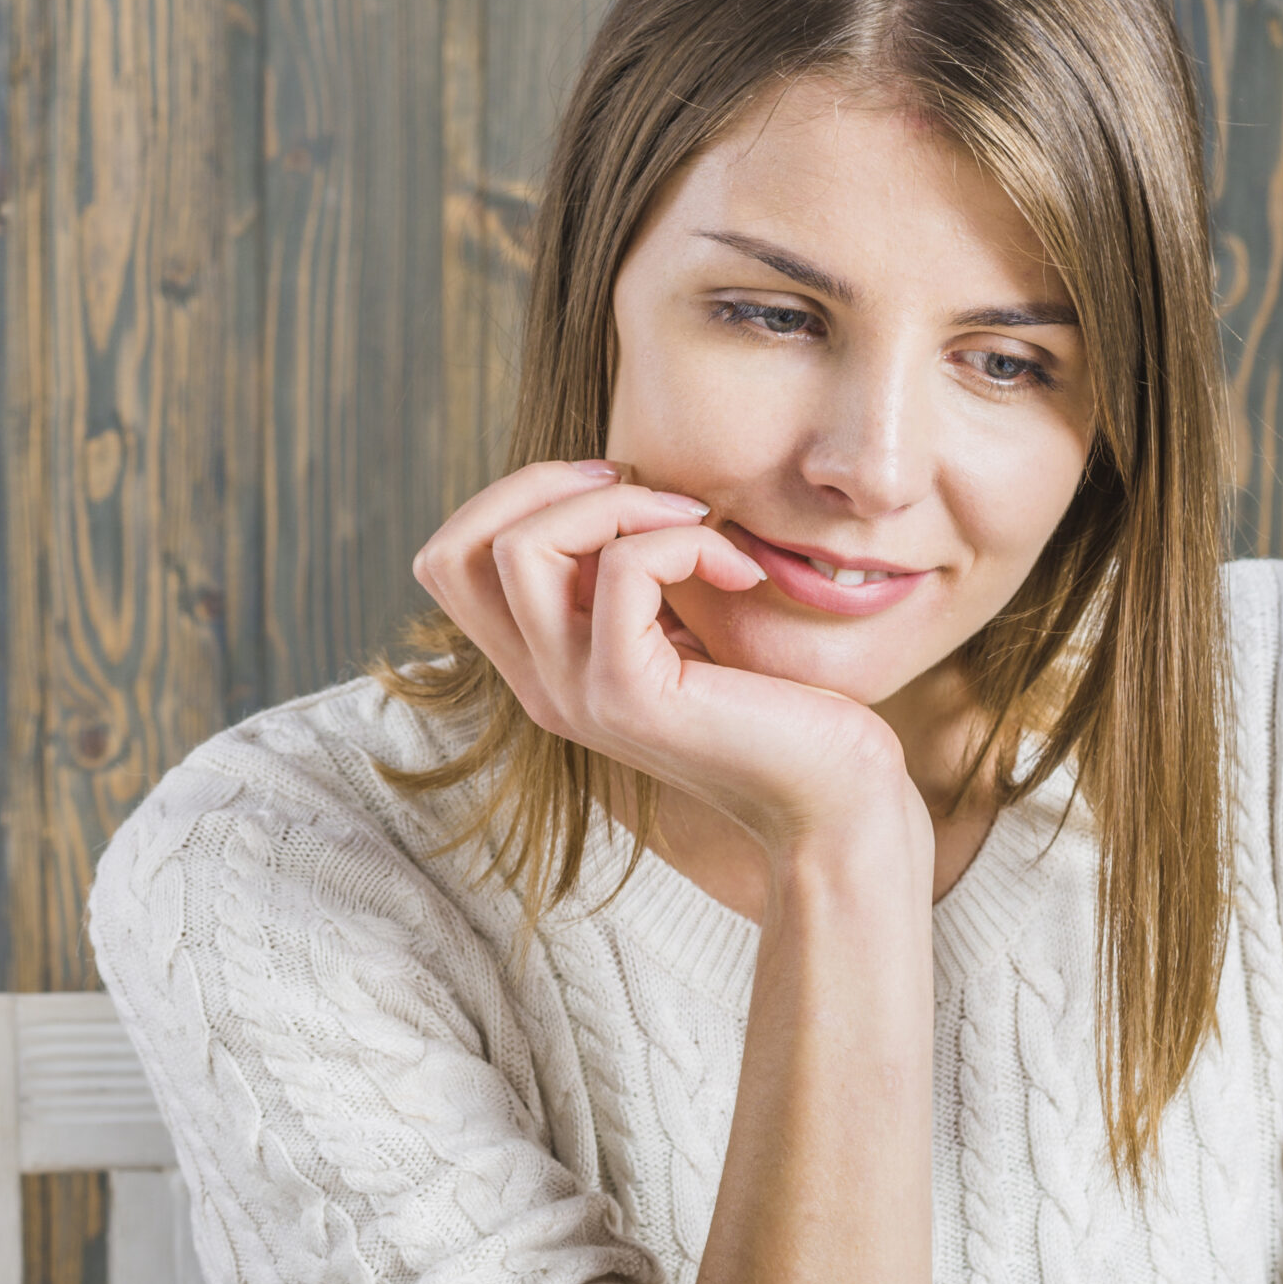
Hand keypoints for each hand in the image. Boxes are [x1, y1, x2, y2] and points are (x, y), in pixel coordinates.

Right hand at [414, 461, 926, 861]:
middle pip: (457, 549)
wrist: (831, 800)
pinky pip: (624, 569)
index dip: (515, 498)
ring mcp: (575, 695)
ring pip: (523, 546)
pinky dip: (685, 540)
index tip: (615, 489)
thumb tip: (610, 484)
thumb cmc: (777, 708)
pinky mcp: (627, 696)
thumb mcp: (679, 625)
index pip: (451, 562)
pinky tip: (742, 572)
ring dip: (618, 503)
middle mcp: (542, 685)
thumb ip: (626, 577)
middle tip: (647, 493)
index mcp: (545, 666)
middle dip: (546, 483)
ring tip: (698, 525)